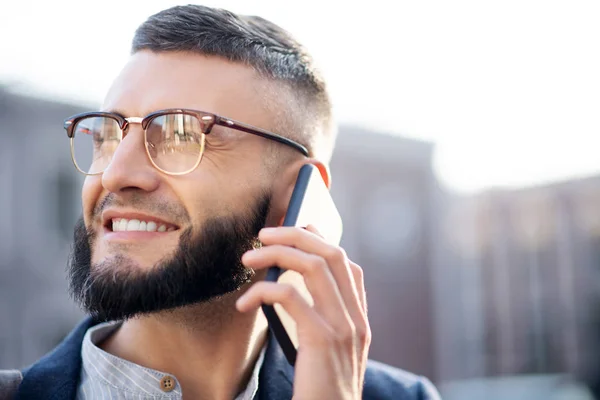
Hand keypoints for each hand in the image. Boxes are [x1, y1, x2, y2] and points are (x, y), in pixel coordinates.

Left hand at [237, 225, 370, 399]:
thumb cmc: (322, 392)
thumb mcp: (330, 355)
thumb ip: (321, 323)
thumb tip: (289, 290)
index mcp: (359, 321)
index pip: (348, 266)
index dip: (322, 240)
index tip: (295, 230)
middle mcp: (356, 319)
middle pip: (332, 254)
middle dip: (296, 235)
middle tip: (264, 233)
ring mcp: (343, 328)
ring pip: (313, 266)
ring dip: (277, 253)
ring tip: (248, 257)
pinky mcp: (322, 340)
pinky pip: (290, 296)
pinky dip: (263, 291)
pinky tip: (245, 302)